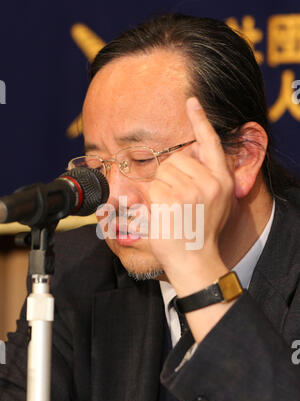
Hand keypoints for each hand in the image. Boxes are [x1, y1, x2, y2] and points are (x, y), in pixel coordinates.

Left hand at [148, 97, 234, 295]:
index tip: (191, 102)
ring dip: (159, 187)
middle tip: (175, 201)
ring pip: (162, 171)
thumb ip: (204, 180)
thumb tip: (181, 160)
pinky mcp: (172, 199)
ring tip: (171, 210)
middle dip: (169, 175)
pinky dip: (150, 198)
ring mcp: (192, 189)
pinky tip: (161, 214)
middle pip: (176, 159)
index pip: (210, 143)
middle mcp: (210, 181)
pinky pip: (151, 186)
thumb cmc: (200, 233)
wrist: (195, 260)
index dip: (200, 121)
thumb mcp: (214, 204)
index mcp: (222, 180)